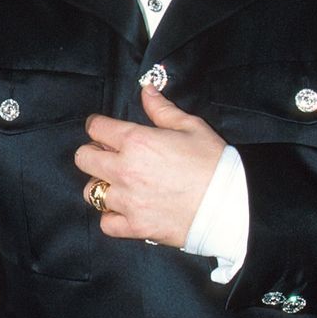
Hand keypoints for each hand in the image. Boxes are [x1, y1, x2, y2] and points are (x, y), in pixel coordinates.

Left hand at [74, 85, 224, 246]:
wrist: (232, 206)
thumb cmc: (214, 163)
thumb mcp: (191, 127)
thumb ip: (162, 109)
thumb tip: (146, 90)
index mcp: (136, 141)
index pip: (96, 128)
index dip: (98, 126)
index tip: (103, 129)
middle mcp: (125, 170)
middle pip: (83, 158)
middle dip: (93, 153)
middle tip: (110, 156)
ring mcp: (128, 200)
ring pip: (91, 191)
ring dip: (101, 185)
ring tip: (118, 184)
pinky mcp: (135, 226)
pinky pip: (106, 223)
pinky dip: (111, 217)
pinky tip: (124, 210)